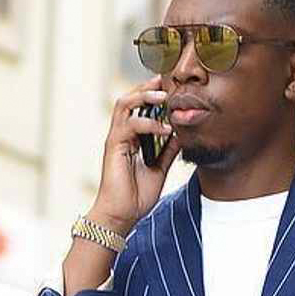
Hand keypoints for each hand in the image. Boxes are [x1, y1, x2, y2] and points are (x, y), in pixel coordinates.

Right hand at [89, 76, 182, 234]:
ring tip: (163, 95)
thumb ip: (168, 151)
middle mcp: (122, 135)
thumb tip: (180, 133)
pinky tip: (164, 128)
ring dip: (144, 96)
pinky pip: (130, 125)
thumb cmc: (136, 197)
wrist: (122, 216)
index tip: (170, 87)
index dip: (152, 95)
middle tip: (165, 80)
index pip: (140, 108)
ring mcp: (116, 139)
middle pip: (130, 99)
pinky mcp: (114, 146)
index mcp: (131, 138)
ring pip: (125, 104)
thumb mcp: (160, 170)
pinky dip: (148, 123)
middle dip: (147, 87)